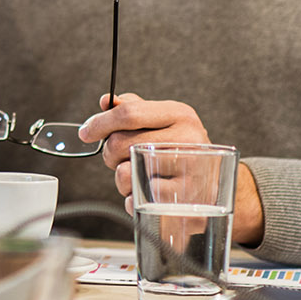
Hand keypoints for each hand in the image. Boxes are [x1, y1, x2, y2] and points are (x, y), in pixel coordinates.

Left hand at [78, 93, 263, 244]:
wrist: (214, 186)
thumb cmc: (181, 150)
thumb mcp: (164, 122)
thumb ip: (135, 108)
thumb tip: (107, 101)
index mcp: (179, 114)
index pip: (129, 113)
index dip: (100, 123)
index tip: (86, 133)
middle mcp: (188, 138)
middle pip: (121, 143)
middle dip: (109, 153)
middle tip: (117, 158)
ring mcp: (188, 169)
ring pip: (124, 173)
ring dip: (120, 179)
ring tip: (136, 176)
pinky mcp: (183, 199)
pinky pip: (137, 198)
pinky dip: (132, 198)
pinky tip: (145, 192)